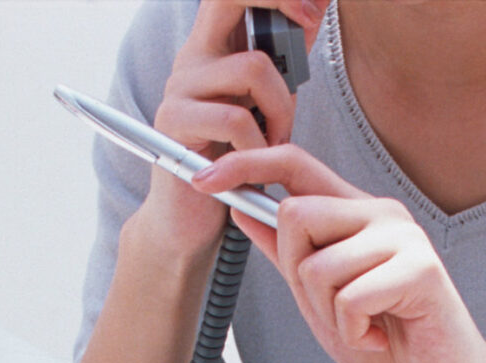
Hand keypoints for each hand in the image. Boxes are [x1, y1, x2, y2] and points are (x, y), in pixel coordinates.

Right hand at [138, 0, 326, 257]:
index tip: (311, 13)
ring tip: (277, 141)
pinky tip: (255, 162)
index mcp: (214, 45)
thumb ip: (282, 64)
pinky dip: (257, 144)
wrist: (190, 219)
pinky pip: (234, 119)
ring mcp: (179, 87)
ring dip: (281, 109)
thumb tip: (312, 13)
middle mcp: (193, 56)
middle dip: (282, 10)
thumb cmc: (231, 163)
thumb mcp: (264, 105)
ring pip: (252, 67)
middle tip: (305, 58)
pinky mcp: (173, 122)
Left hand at [196, 143, 485, 362]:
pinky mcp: (421, 268)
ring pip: (318, 264)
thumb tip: (244, 212)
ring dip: (329, 314)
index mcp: (356, 214)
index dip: (247, 165)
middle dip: (298, 277)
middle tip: (333, 311)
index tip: (203, 179)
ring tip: (363, 327)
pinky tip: (379, 336)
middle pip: (296, 214)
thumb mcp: (319, 299)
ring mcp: (404, 237)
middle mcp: (380, 214)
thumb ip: (287, 256)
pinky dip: (354, 332)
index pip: (295, 165)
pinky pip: (350, 297)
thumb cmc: (389, 340)